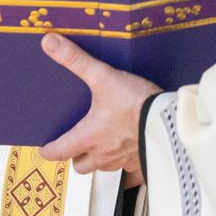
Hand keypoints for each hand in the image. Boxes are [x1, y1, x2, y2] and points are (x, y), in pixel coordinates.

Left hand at [39, 34, 160, 177]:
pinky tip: (130, 155)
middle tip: (76, 147)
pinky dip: (126, 167)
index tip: (45, 149)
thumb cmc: (136, 103)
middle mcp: (103, 154)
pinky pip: (130, 173)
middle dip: (76, 157)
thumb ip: (76, 61)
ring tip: (102, 147)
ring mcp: (123, 161)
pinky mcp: (142, 162)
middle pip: (81, 166)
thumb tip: (50, 43)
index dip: (50, 151)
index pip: (60, 151)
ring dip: (99, 160)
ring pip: (103, 169)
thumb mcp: (104, 77)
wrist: (170, 122)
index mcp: (88, 136)